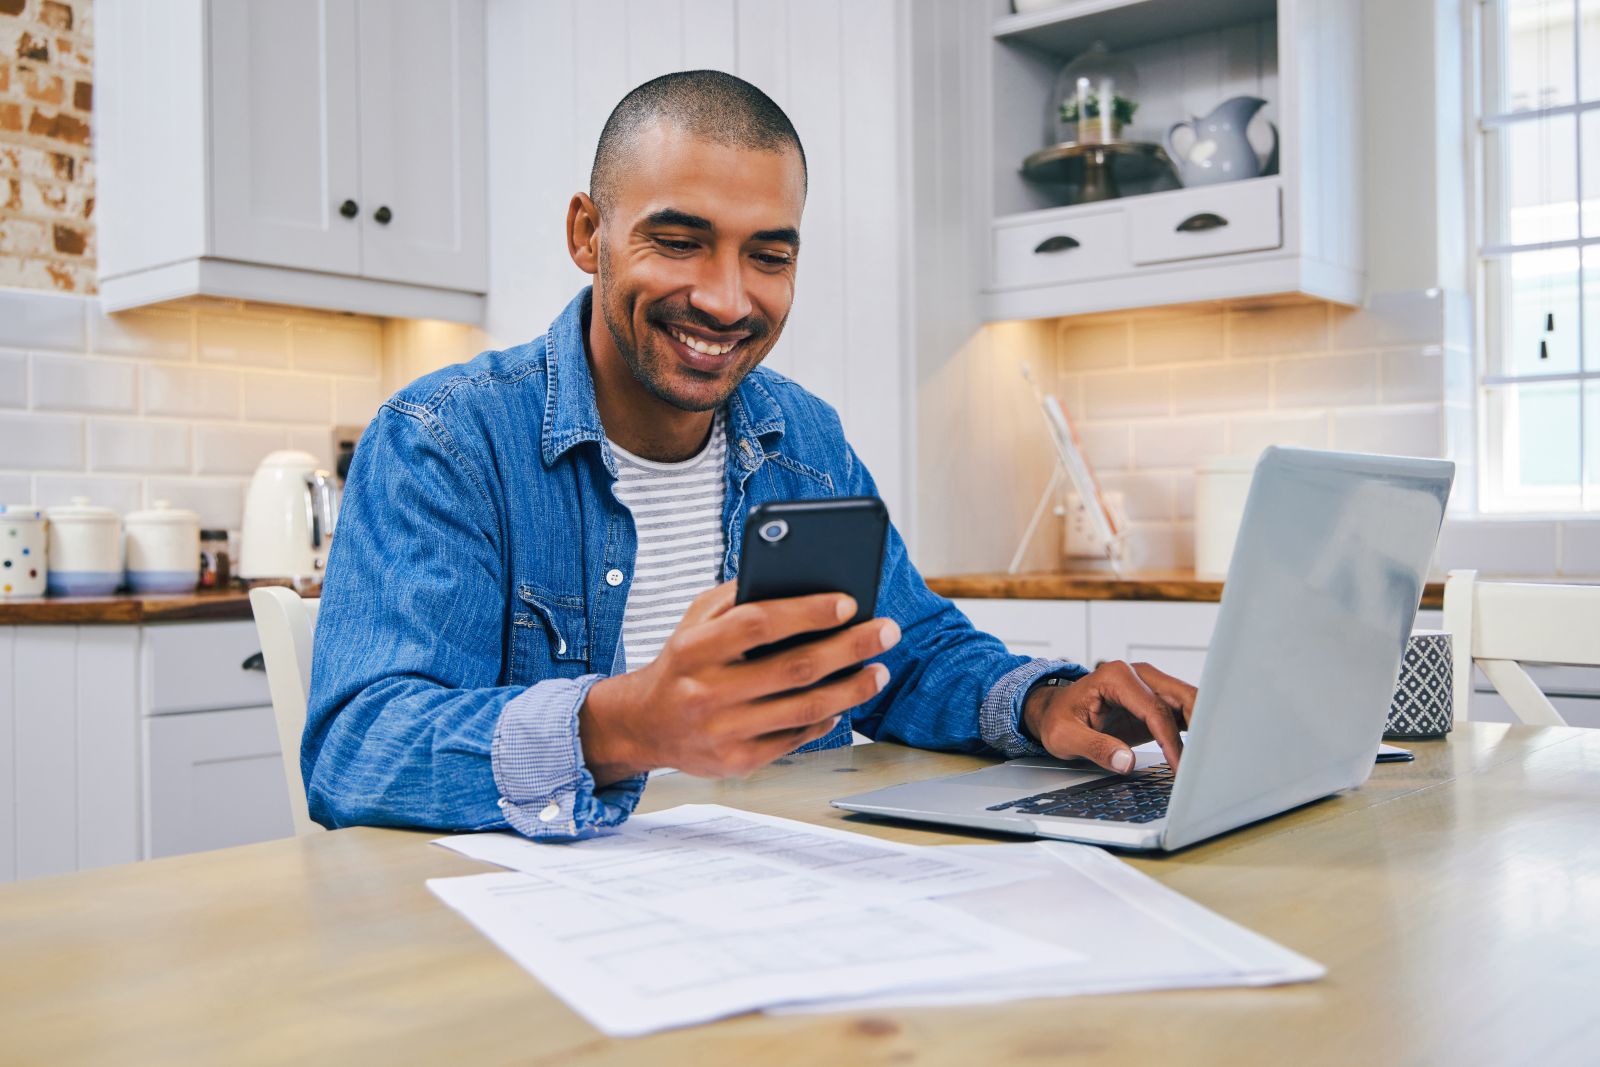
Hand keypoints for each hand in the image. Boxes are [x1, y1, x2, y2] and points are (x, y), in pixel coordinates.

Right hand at [579, 580, 899, 783]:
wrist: (643, 725)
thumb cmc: (681, 663)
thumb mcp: (694, 620)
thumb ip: (737, 597)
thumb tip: (798, 578)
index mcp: (694, 648)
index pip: (758, 624)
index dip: (807, 612)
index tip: (848, 602)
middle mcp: (706, 692)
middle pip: (793, 668)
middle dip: (849, 647)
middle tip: (885, 632)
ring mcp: (722, 732)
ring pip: (803, 708)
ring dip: (851, 689)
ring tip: (879, 670)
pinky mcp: (737, 762)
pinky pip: (795, 738)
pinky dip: (827, 718)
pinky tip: (846, 700)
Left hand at [1021, 660, 1196, 774]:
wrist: (1054, 712)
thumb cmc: (1058, 719)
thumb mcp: (1065, 736)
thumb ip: (1095, 747)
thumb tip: (1126, 761)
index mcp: (1116, 676)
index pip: (1154, 709)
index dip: (1169, 739)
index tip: (1179, 765)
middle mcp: (1138, 675)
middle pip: (1181, 698)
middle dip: (1200, 726)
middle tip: (1208, 760)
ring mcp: (1150, 686)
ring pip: (1188, 703)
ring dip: (1203, 727)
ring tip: (1212, 757)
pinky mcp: (1155, 701)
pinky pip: (1183, 713)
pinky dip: (1195, 730)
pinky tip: (1202, 752)